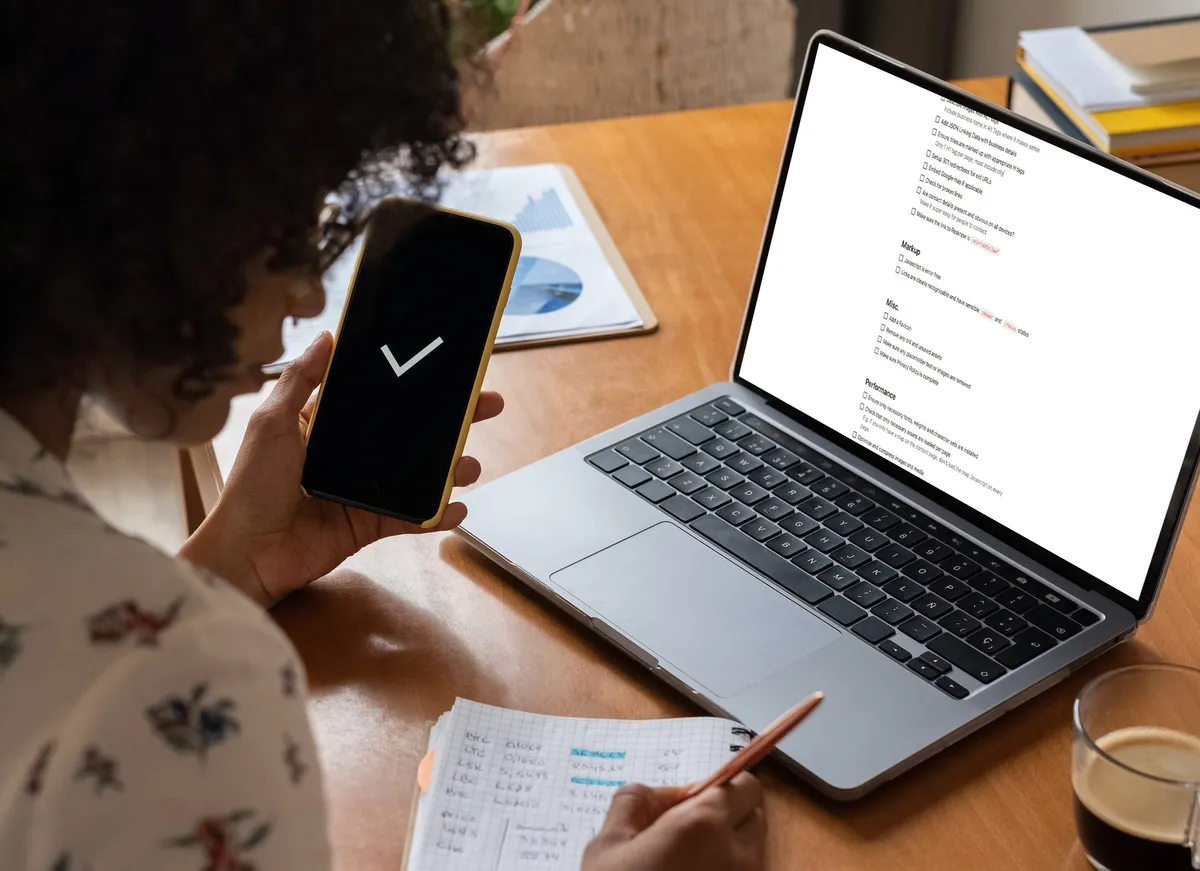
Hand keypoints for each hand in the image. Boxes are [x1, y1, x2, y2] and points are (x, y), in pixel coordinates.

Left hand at [180, 331, 502, 606]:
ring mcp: (366, 491)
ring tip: (470, 466)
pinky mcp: (372, 525)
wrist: (248, 552)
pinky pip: (412, 517)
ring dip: (451, 469)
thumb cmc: (252, 486)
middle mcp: (353, 456)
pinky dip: (438, 515)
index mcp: (330, 426)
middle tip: (487, 406)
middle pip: (412, 433)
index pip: (381, 400)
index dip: (414, 385)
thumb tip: (326, 336)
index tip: (448, 369)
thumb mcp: (272, 422)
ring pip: (420, 474)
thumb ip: (300, 380)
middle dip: (452, 421)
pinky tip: (458, 508)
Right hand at [582, 774, 765, 870]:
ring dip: (729, 850)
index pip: (745, 786)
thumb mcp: (608, 843)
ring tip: (686, 866)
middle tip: (688, 834)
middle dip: (729, 817)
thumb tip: (666, 795)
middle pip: (755, 818)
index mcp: (705, 824)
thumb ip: (637, 801)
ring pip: (752, 853)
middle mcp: (738, 855)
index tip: (692, 802)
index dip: (721, 788)